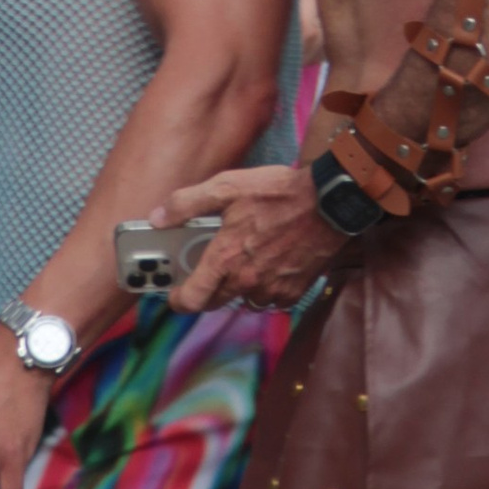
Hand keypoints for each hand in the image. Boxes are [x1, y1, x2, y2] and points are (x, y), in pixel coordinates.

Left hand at [168, 161, 342, 311]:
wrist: (330, 201)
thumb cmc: (278, 192)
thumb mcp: (227, 186)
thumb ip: (187, 203)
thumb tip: (158, 217)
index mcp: (225, 258)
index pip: (192, 299)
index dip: (178, 300)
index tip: (175, 293)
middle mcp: (246, 280)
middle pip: (215, 302)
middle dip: (207, 289)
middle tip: (209, 269)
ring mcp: (272, 289)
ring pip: (244, 300)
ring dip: (238, 287)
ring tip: (243, 260)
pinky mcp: (294, 291)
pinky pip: (271, 299)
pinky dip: (266, 286)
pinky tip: (269, 263)